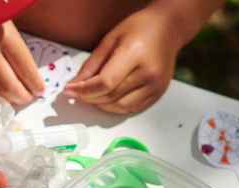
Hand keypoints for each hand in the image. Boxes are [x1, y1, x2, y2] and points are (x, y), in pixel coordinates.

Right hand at [0, 22, 43, 104]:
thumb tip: (23, 67)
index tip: (38, 89)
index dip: (34, 83)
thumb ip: (12, 38)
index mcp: (4, 35)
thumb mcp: (2, 13)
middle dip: (21, 96)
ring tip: (8, 100)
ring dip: (1, 100)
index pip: (26, 68)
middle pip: (9, 86)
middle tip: (26, 97)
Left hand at [63, 6, 178, 113]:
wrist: (168, 28)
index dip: (84, 90)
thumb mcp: (110, 39)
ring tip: (93, 96)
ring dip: (102, 105)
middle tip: (78, 93)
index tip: (70, 91)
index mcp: (135, 54)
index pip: (105, 83)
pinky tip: (109, 98)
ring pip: (121, 107)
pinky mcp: (158, 93)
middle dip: (90, 98)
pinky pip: (133, 108)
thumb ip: (92, 65)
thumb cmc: (140, 28)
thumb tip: (75, 85)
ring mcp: (155, 85)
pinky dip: (117, 107)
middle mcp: (148, 73)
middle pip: (111, 96)